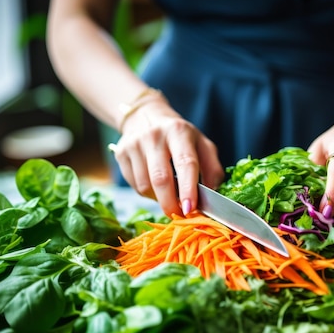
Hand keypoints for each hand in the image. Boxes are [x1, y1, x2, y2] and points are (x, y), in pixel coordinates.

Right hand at [110, 100, 223, 217]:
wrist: (146, 116)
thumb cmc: (181, 137)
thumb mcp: (203, 146)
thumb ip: (212, 170)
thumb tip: (211, 197)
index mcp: (179, 132)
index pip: (185, 163)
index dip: (188, 189)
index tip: (190, 209)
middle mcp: (154, 136)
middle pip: (160, 178)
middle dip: (170, 203)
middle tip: (179, 215)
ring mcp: (134, 144)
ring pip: (144, 185)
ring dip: (159, 199)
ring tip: (169, 196)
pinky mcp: (121, 153)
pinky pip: (134, 184)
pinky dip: (147, 193)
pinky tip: (155, 186)